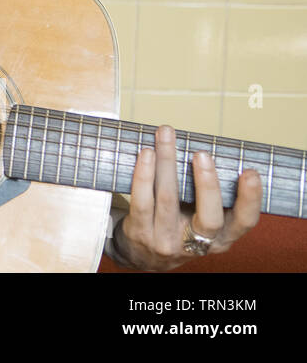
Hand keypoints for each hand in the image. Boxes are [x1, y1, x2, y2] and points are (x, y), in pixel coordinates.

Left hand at [115, 124, 261, 270]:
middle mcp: (197, 243)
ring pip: (169, 200)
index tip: (250, 173)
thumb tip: (210, 151)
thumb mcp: (200, 219)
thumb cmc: (177, 226)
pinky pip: (142, 202)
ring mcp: (167, 240)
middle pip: (209, 218)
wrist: (141, 255)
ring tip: (166, 136)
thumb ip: (208, 196)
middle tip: (202, 154)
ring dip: (167, 163)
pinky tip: (146, 154)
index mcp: (221, 237)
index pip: (244, 222)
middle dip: (207, 185)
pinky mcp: (141, 232)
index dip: (250, 199)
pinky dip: (144, 175)